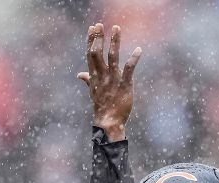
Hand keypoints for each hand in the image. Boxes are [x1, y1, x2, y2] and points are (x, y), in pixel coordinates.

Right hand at [77, 23, 141, 140]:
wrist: (108, 122)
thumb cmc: (102, 106)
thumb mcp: (93, 91)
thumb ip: (88, 80)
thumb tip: (80, 74)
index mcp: (94, 75)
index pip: (90, 54)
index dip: (91, 40)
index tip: (92, 28)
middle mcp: (102, 75)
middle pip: (97, 53)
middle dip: (98, 38)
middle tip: (100, 24)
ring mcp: (113, 79)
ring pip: (112, 57)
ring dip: (114, 41)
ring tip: (117, 28)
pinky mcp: (125, 85)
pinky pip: (129, 69)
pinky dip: (134, 59)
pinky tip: (139, 49)